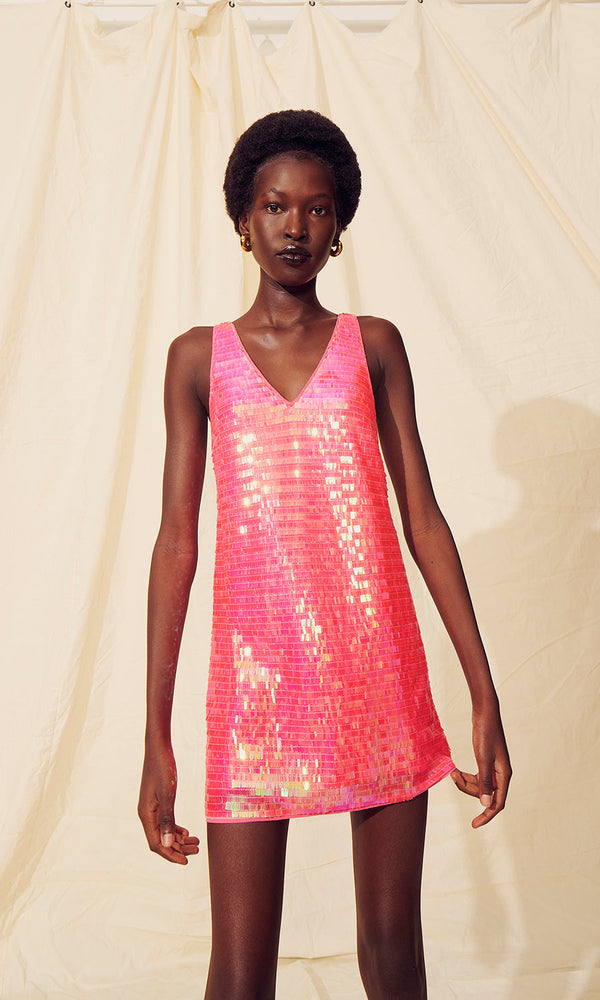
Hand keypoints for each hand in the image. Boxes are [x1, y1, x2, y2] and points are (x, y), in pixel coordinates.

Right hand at [138, 742, 199, 863]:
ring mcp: (152, 808)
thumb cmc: (163, 768)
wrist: (158, 747)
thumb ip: (167, 820)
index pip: (156, 844)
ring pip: (164, 831)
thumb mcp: (168, 794)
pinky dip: (175, 829)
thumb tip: (166, 845)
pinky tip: (186, 832)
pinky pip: (165, 821)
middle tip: (197, 850)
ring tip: (196, 842)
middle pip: (161, 840)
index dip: (170, 855)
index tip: (186, 861)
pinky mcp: (158, 801)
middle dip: (178, 848)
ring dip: (179, 839)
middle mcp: (146, 814)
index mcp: (146, 814)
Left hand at [451, 702, 511, 828]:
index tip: (474, 824)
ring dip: (465, 783)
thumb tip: (486, 804)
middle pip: (485, 795)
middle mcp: (501, 774)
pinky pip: (477, 778)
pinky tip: (457, 771)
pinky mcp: (486, 762)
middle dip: (468, 790)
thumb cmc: (486, 733)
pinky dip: (466, 777)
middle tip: (454, 777)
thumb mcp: (483, 758)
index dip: (486, 816)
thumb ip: (484, 781)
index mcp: (504, 775)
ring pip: (480, 786)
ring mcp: (494, 768)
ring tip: (453, 772)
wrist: (485, 714)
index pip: (498, 803)